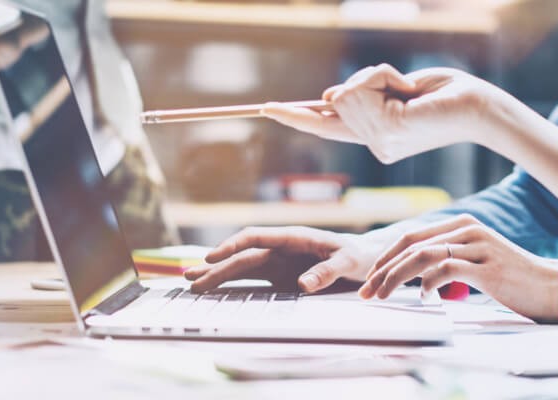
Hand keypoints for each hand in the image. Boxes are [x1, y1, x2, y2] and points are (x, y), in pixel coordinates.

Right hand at [185, 226, 382, 292]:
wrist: (365, 259)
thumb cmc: (357, 256)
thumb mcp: (348, 262)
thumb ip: (327, 271)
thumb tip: (302, 285)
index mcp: (293, 237)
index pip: (255, 237)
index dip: (232, 245)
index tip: (213, 257)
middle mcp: (280, 248)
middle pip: (242, 255)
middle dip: (216, 266)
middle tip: (191, 279)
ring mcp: (278, 262)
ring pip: (241, 267)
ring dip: (217, 274)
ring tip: (192, 283)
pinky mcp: (279, 276)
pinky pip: (252, 280)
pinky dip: (232, 284)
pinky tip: (214, 289)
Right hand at [262, 65, 515, 163]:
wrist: (478, 107)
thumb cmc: (445, 94)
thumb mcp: (397, 89)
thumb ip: (363, 94)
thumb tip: (329, 97)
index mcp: (376, 137)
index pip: (326, 127)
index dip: (295, 116)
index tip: (266, 109)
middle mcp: (374, 145)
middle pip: (336, 100)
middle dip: (365, 79)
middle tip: (403, 86)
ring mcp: (378, 142)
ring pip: (344, 94)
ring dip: (376, 76)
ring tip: (408, 89)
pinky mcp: (385, 130)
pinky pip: (360, 89)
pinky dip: (382, 76)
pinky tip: (407, 89)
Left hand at [361, 214, 557, 322]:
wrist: (550, 287)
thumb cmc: (510, 279)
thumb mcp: (475, 262)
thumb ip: (447, 260)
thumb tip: (415, 275)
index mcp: (463, 225)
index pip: (412, 236)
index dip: (386, 256)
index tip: (370, 278)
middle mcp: (468, 230)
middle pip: (411, 244)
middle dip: (383, 268)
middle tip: (366, 290)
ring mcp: (479, 247)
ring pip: (423, 256)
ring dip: (395, 277)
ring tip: (382, 295)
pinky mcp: (488, 267)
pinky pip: (446, 270)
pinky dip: (428, 284)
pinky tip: (425, 297)